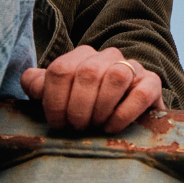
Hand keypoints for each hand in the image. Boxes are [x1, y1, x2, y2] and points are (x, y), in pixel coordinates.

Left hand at [20, 45, 164, 133]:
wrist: (127, 112)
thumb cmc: (87, 106)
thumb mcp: (60, 95)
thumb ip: (40, 85)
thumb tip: (31, 81)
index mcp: (81, 56)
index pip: (60, 70)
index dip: (54, 101)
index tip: (57, 123)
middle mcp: (107, 56)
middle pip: (87, 74)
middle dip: (78, 107)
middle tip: (77, 127)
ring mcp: (132, 67)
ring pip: (117, 77)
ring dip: (101, 108)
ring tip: (95, 125)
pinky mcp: (152, 83)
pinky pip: (140, 93)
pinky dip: (123, 114)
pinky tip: (112, 127)